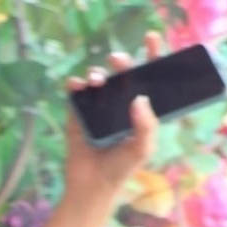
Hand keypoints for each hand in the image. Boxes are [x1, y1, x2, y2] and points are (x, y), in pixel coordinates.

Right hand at [63, 31, 162, 202]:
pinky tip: (78, 84)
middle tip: (118, 60)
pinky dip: (75, 84)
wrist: (92, 186)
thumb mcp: (142, 148)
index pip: (148, 78)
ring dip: (97, 74)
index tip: (150, 40)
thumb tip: (140, 97)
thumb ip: (147, 124)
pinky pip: (75, 93)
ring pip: (98, 81)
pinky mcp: (77, 114)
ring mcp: (97, 108)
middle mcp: (119, 105)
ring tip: (97, 80)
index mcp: (139, 111)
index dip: (151, 57)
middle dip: (122, 62)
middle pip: (122, 75)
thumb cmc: (121, 169)